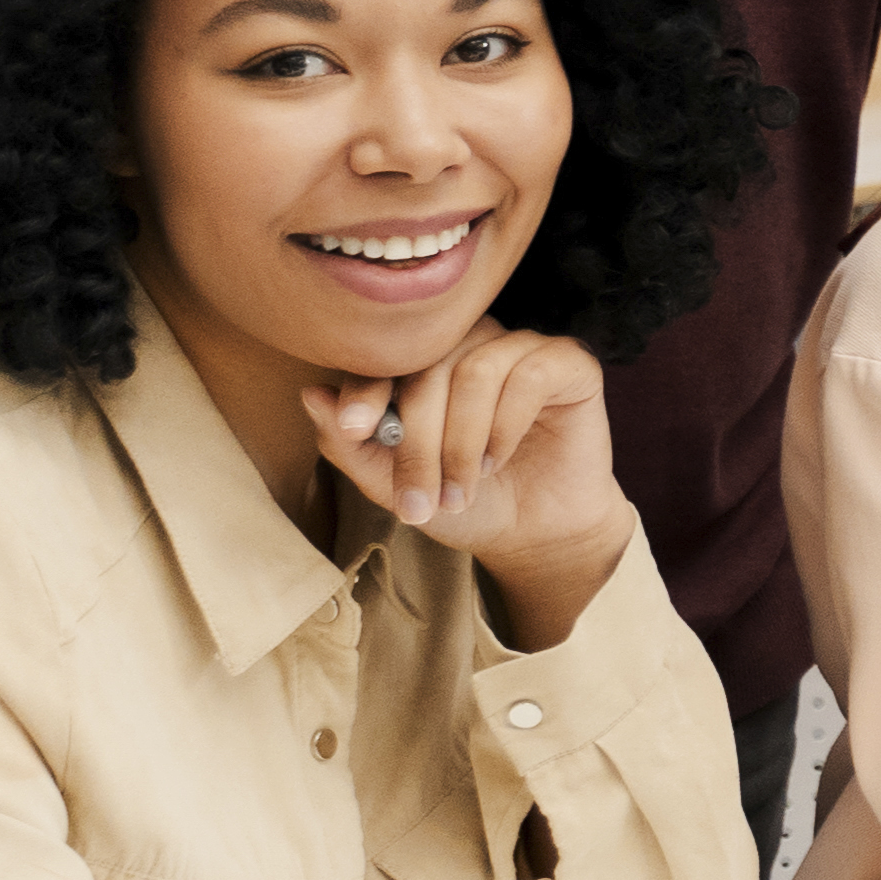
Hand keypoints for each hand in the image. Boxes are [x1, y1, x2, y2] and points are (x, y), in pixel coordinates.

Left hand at [310, 327, 630, 641]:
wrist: (534, 535)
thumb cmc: (465, 503)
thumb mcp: (392, 486)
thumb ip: (350, 445)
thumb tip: (311, 394)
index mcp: (425, 363)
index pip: (386, 354)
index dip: (366, 386)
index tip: (355, 427)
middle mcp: (472, 344)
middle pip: (430, 366)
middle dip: (419, 441)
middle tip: (422, 499)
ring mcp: (521, 348)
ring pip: (477, 370)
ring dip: (464, 442)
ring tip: (463, 488)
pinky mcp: (569, 363)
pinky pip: (530, 373)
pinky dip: (508, 424)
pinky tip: (501, 458)